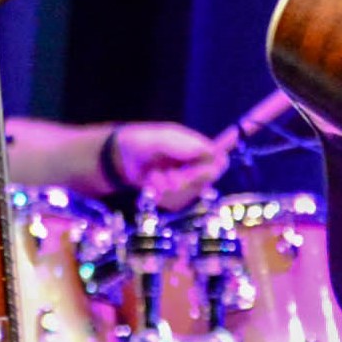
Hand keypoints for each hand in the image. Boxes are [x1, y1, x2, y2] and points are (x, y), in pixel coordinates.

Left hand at [111, 122, 229, 209]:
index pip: (219, 161)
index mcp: (198, 148)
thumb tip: (210, 151)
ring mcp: (186, 184)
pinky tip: (151, 183)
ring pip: (188, 194)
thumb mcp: (162, 139)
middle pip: (205, 182)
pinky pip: (174, 203)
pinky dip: (159, 194)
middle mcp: (196, 167)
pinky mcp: (174, 197)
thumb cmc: (144, 142)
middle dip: (183, 179)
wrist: (122, 157)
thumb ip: (184, 146)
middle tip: (167, 173)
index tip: (193, 170)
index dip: (211, 169)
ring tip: (154, 174)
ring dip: (167, 185)